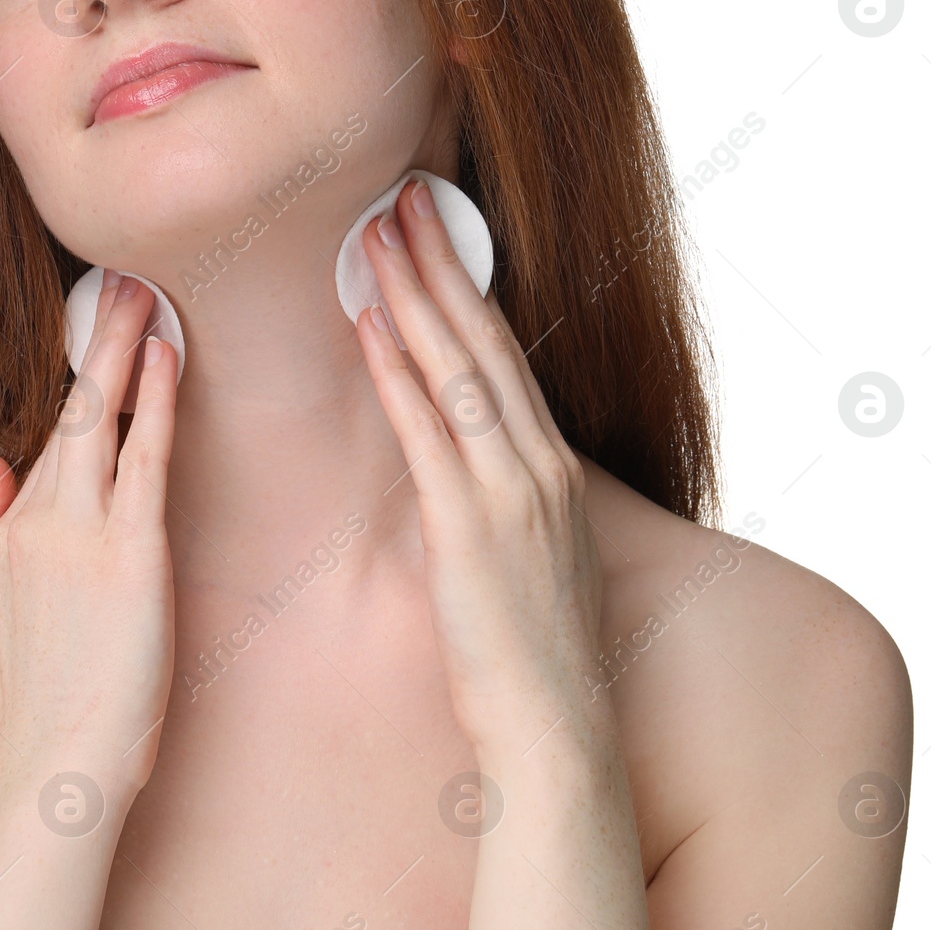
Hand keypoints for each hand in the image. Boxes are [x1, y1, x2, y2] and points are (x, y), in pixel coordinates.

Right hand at [0, 271, 178, 807]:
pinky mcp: (128, 553)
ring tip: (146, 292)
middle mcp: (36, 518)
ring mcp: (78, 532)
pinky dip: (155, 401)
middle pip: (70, 408)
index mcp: (6, 530)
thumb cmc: (33, 700)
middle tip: (124, 279)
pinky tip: (166, 356)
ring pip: (99, 417)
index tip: (100, 333)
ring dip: (125, 348)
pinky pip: (143, 456)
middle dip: (99, 338)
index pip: (50, 436)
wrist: (56, 765)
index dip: (80, 382)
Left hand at [357, 179, 604, 765]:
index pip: (505, 356)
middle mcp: (538, 467)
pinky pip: (430, 435)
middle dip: (440, 263)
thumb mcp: (537, 555)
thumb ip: (508, 496)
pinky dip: (400, 374)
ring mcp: (511, 494)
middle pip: (483, 342)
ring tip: (378, 233)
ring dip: (414, 296)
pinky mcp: (473, 531)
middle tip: (403, 197)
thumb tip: (470, 456)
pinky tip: (371, 327)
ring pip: (458, 371)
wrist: (560, 732)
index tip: (437, 233)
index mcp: (553, 469)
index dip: (467, 289)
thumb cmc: (538, 652)